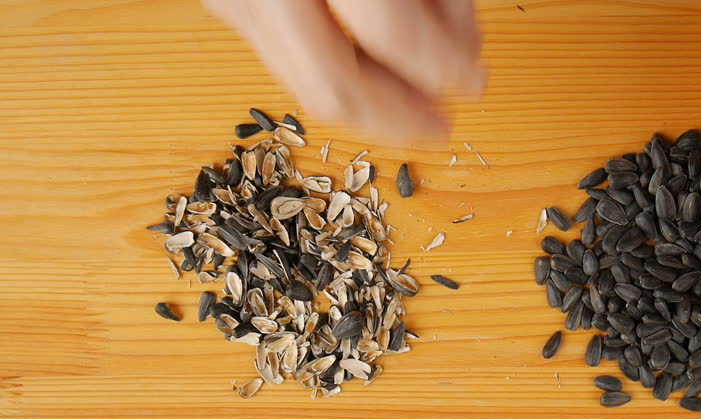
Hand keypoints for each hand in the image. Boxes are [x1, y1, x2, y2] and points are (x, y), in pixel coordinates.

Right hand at [203, 0, 485, 141]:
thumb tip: (462, 49)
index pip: (390, 32)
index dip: (443, 66)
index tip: (474, 82)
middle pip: (332, 89)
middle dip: (397, 119)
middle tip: (438, 125)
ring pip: (304, 88)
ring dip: (370, 107)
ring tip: (413, 107)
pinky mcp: (225, 4)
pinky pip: (288, 62)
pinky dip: (337, 74)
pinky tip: (372, 72)